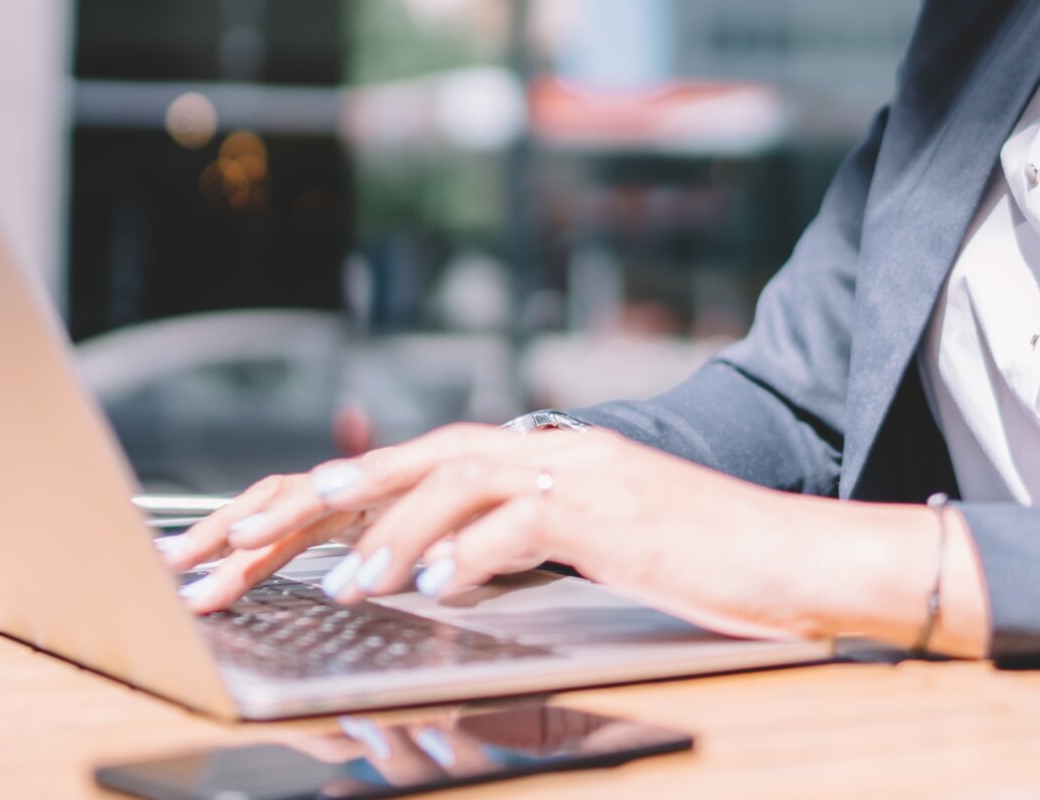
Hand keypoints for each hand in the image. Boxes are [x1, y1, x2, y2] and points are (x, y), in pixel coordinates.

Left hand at [159, 423, 990, 652]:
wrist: (795, 560)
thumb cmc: (697, 566)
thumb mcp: (587, 551)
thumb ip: (513, 543)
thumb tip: (433, 565)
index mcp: (536, 460)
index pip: (407, 468)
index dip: (320, 497)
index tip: (245, 536)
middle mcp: (549, 451)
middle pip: (411, 459)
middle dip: (320, 501)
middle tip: (244, 542)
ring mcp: (581, 473)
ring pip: (458, 481)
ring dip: (391, 532)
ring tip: (345, 584)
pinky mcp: (615, 510)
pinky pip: (526, 524)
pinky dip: (471, 551)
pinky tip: (432, 588)